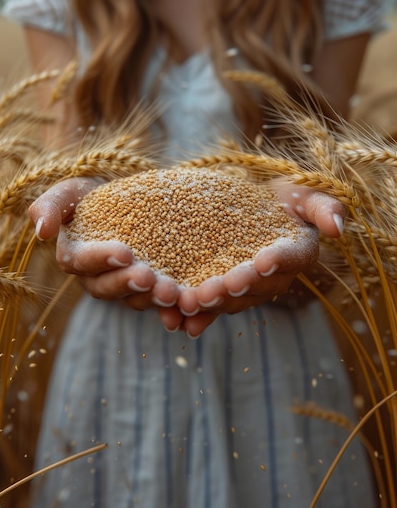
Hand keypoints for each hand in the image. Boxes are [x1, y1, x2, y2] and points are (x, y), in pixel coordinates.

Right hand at [28, 178, 183, 328]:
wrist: (129, 195)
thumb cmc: (94, 193)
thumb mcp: (71, 191)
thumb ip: (50, 206)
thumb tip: (42, 233)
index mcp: (75, 257)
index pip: (80, 263)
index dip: (100, 259)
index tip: (124, 252)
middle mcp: (97, 278)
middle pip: (108, 288)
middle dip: (128, 284)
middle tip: (149, 278)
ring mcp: (125, 286)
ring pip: (135, 299)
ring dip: (152, 299)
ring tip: (172, 292)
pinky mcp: (151, 288)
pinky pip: (159, 303)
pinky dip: (172, 309)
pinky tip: (188, 306)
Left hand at [175, 183, 345, 337]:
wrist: (249, 203)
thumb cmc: (280, 197)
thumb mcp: (302, 193)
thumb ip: (322, 207)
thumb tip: (337, 227)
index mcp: (297, 253)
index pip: (291, 258)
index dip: (278, 261)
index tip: (263, 260)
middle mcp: (274, 278)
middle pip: (257, 286)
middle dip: (236, 288)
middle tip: (215, 288)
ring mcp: (247, 288)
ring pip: (231, 300)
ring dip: (211, 304)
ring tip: (190, 302)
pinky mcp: (222, 292)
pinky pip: (210, 308)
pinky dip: (195, 317)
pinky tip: (177, 322)